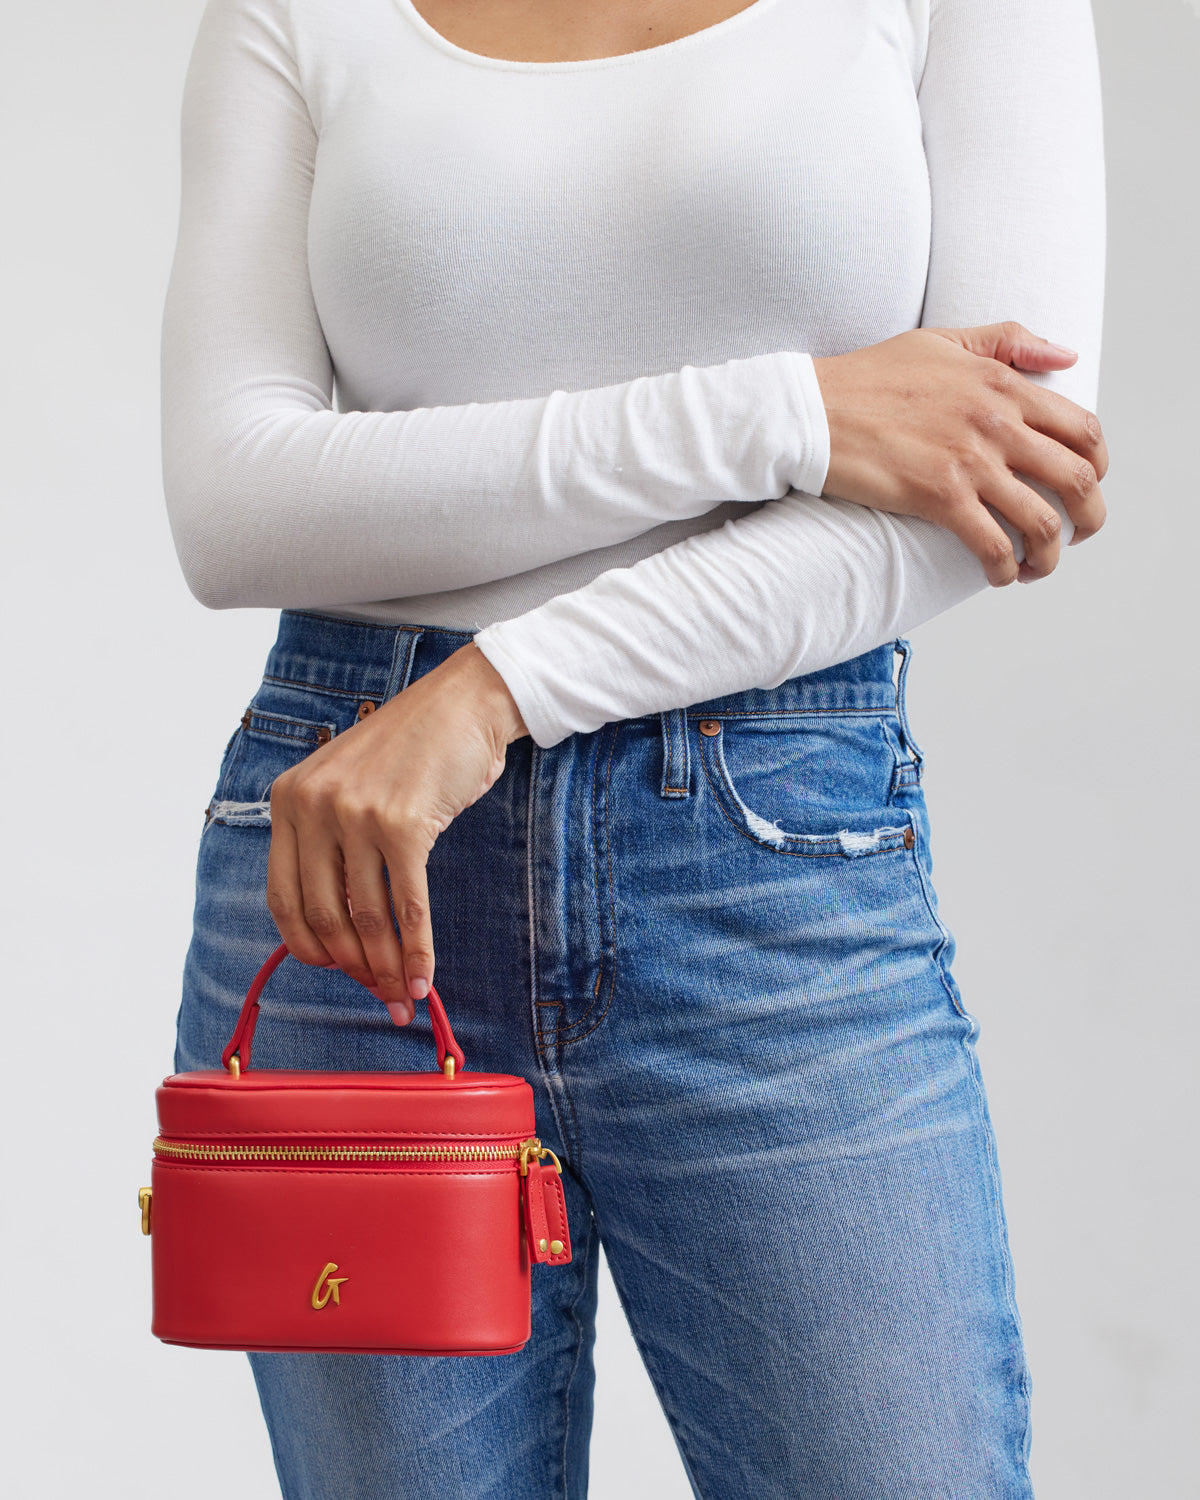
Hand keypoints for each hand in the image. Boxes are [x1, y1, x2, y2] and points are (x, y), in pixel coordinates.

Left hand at [265, 642, 527, 1021]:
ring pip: (365, 916)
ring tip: (401, 994)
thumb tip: (339, 930)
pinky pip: (407, 906)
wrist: (464, 706)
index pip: (282, 895)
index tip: (334, 969)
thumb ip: (330, 841)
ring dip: (386, 967)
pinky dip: (417, 951)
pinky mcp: (404, 825)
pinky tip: (423, 978)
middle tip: (376, 993)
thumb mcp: (347, 784)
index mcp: (289, 799)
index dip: (307, 945)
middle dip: (352, 966)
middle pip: (322, 914)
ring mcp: (357, 814)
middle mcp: (314, 806)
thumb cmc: (412, 750)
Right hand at [811, 321, 1108, 586]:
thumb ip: (1008, 341)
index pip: (1083, 429)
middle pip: (1077, 479)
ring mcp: (970, 462)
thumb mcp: (942, 340)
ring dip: (1050, 555)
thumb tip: (1067, 358)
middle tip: (1076, 536)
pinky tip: (997, 576)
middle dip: (1089, 518)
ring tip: (1036, 567)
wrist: (811, 410)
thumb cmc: (868, 377)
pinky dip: (1004, 570)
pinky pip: (993, 545)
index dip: (1096, 467)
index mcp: (1003, 384)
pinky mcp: (939, 497)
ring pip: (1042, 521)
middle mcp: (996, 422)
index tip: (1083, 486)